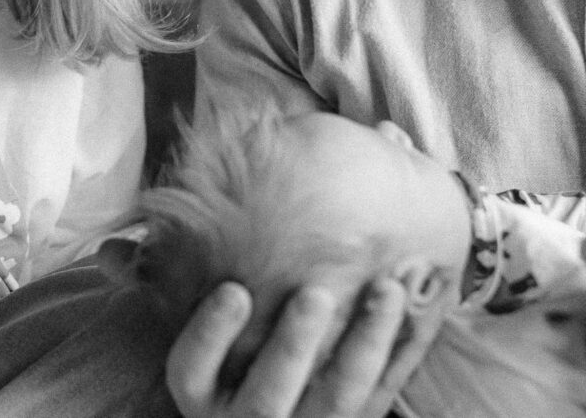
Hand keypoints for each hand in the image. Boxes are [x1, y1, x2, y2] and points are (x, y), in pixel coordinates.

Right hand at [166, 277, 444, 417]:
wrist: (278, 398)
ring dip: (363, 346)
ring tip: (385, 289)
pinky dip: (400, 353)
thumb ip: (207, 286)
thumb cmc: (231, 337)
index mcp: (202, 392)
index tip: (235, 290)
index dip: (211, 334)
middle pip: (265, 397)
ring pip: (335, 401)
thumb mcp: (209, 327)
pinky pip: (379, 397)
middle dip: (293, 346)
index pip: (191, 370)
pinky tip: (412, 308)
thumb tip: (187, 200)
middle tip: (315, 295)